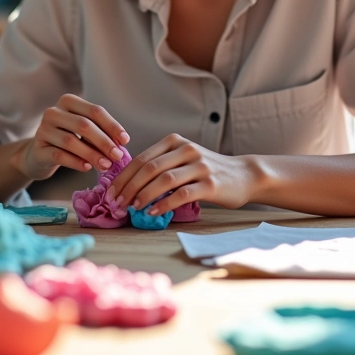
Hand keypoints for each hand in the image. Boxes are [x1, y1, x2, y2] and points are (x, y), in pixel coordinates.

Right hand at [9, 94, 129, 180]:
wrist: (39, 155)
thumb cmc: (68, 139)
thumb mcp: (84, 131)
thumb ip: (100, 133)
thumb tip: (122, 143)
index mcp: (68, 101)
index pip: (95, 111)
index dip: (112, 125)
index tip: (126, 141)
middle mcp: (53, 112)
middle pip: (84, 125)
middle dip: (104, 142)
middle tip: (118, 156)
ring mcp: (43, 129)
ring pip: (71, 141)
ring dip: (92, 154)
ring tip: (106, 165)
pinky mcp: (37, 149)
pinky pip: (59, 155)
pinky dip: (76, 162)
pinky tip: (87, 168)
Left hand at [107, 133, 255, 215]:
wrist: (244, 174)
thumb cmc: (208, 170)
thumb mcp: (183, 159)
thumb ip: (161, 164)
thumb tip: (127, 184)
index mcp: (175, 142)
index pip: (141, 158)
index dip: (123, 177)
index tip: (110, 193)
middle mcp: (186, 150)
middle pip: (149, 168)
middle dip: (128, 187)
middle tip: (116, 204)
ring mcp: (199, 166)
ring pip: (163, 180)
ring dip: (143, 195)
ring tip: (131, 209)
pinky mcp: (210, 184)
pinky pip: (181, 194)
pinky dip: (164, 204)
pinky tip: (153, 212)